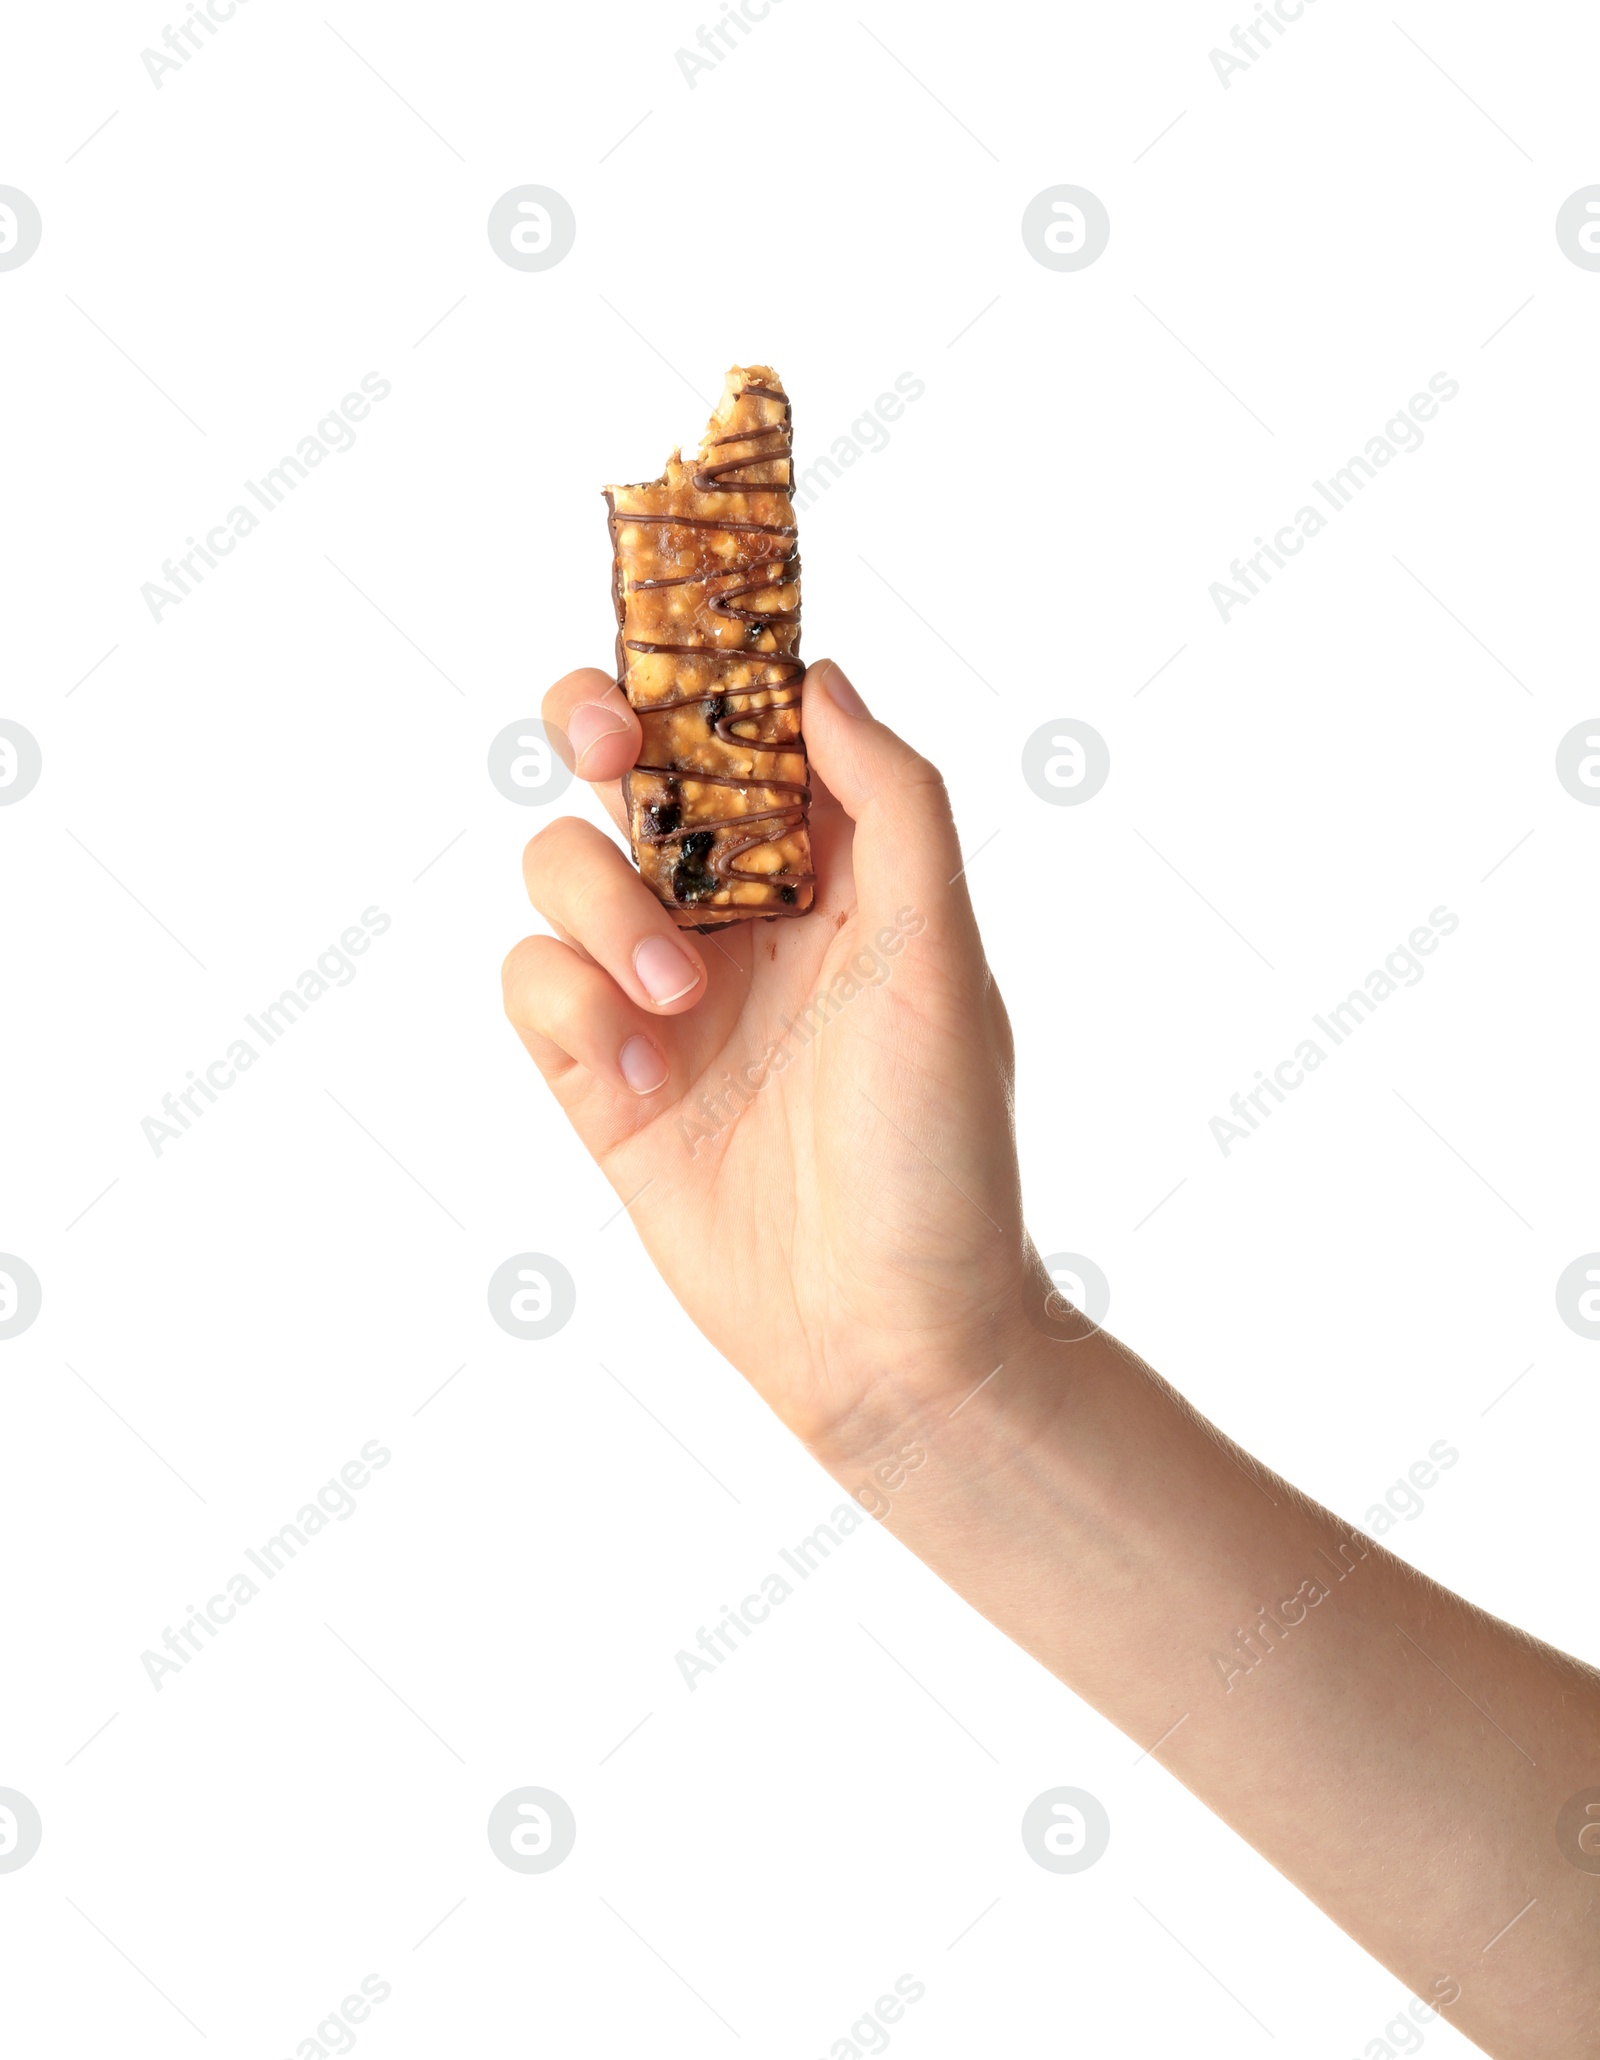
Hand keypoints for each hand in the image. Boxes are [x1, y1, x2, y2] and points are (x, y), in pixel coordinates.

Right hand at [502, 658, 1040, 1448]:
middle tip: (608, 747)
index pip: (744, 728)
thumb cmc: (942, 1153)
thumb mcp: (941, 961)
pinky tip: (647, 1083)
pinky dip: (573, 1010)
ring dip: (602, 910)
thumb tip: (816, 677)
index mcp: (833, 870)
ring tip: (674, 1002)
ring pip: (561, 868)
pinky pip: (532, 985)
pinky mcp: (599, 1076)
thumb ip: (893, 806)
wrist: (888, 1340)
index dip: (699, 666)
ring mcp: (660, 992)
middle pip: (622, 766)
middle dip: (594, 727)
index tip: (672, 634)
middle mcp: (738, 914)